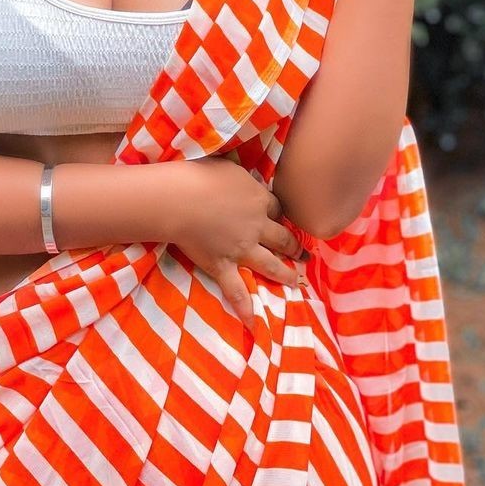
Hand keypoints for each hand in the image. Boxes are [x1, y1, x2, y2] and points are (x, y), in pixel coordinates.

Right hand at [159, 155, 309, 334]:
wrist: (180, 198)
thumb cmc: (199, 175)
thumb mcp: (227, 164)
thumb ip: (239, 171)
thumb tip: (242, 166)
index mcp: (258, 200)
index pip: (277, 209)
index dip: (279, 214)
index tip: (280, 218)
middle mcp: (256, 227)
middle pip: (282, 238)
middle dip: (293, 246)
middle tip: (304, 254)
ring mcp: (241, 249)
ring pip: (270, 264)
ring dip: (284, 274)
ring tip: (296, 281)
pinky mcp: (223, 265)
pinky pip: (236, 289)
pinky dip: (244, 306)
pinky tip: (253, 321)